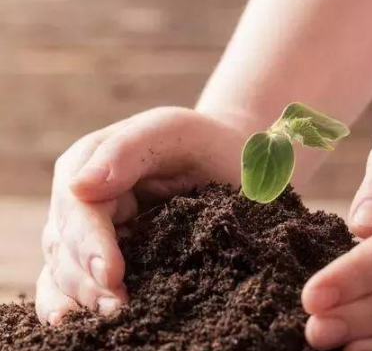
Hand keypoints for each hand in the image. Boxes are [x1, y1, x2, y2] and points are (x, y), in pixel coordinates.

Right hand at [35, 107, 243, 324]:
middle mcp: (84, 199)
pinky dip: (71, 300)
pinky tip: (75, 320)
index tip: (112, 274)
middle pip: (68, 245)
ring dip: (81, 297)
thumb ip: (125, 152)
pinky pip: (78, 278)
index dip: (90, 245)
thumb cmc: (201, 143)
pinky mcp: (109, 251)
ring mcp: (94, 228)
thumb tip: (77, 186)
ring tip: (109, 317)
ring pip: (66, 268)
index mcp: (90, 164)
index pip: (79, 211)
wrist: (225, 158)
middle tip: (118, 308)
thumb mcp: (168, 131)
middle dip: (88, 280)